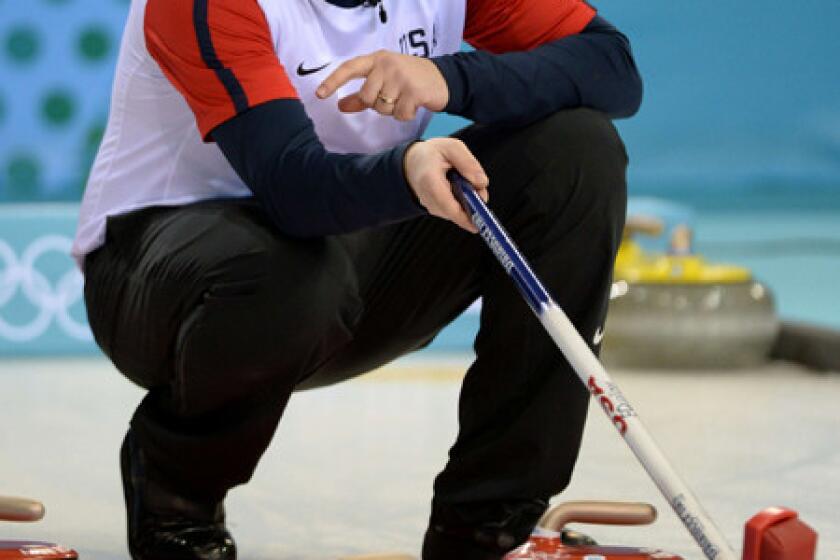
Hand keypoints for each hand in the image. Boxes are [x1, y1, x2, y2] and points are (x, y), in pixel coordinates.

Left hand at [316, 50, 448, 120]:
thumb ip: (361, 94)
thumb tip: (340, 106)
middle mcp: (387, 65)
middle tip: (393, 97)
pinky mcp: (415, 90)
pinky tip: (414, 105)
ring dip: (393, 110)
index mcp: (377, 59)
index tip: (320, 94)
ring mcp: (401, 76)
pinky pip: (400, 114)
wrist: (442, 79)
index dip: (333, 81)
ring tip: (405, 99)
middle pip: (367, 97)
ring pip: (383, 108)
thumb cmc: (408, 80)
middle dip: (377, 104)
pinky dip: (406, 115)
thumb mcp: (384, 81)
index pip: (350, 68)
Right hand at [404, 138, 488, 232]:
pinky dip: (462, 204)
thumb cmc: (432, 154)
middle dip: (473, 205)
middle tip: (479, 188)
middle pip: (456, 213)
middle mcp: (427, 198)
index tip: (482, 212)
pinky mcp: (435, 210)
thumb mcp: (452, 147)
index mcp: (429, 179)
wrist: (412, 163)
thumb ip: (468, 163)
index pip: (449, 206)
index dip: (467, 214)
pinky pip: (454, 212)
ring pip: (456, 214)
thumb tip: (482, 183)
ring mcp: (430, 206)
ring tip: (466, 183)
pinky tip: (461, 189)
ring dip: (468, 203)